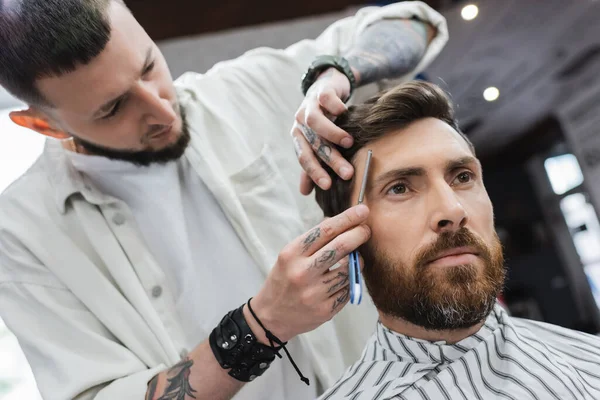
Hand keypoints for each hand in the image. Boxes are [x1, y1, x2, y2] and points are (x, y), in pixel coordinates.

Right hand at [245, 205, 369, 343]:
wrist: (271, 316)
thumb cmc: (283, 280)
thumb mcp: (289, 256)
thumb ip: (313, 242)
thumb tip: (340, 223)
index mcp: (292, 254)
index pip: (325, 231)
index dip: (347, 218)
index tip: (362, 211)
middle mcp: (303, 272)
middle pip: (341, 247)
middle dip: (359, 234)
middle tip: (366, 229)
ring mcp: (315, 293)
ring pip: (349, 270)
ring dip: (355, 262)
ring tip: (352, 259)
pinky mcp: (326, 310)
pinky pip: (347, 289)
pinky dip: (349, 281)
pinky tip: (342, 279)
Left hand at [291, 67, 355, 195]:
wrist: (325, 88)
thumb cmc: (323, 120)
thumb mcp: (317, 142)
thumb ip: (312, 165)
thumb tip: (304, 193)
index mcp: (299, 138)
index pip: (304, 158)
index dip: (314, 173)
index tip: (328, 186)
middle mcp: (300, 123)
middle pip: (313, 144)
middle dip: (330, 160)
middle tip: (348, 173)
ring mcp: (309, 106)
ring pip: (315, 122)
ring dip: (332, 134)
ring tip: (349, 143)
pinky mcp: (320, 92)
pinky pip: (325, 99)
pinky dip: (335, 108)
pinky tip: (346, 115)